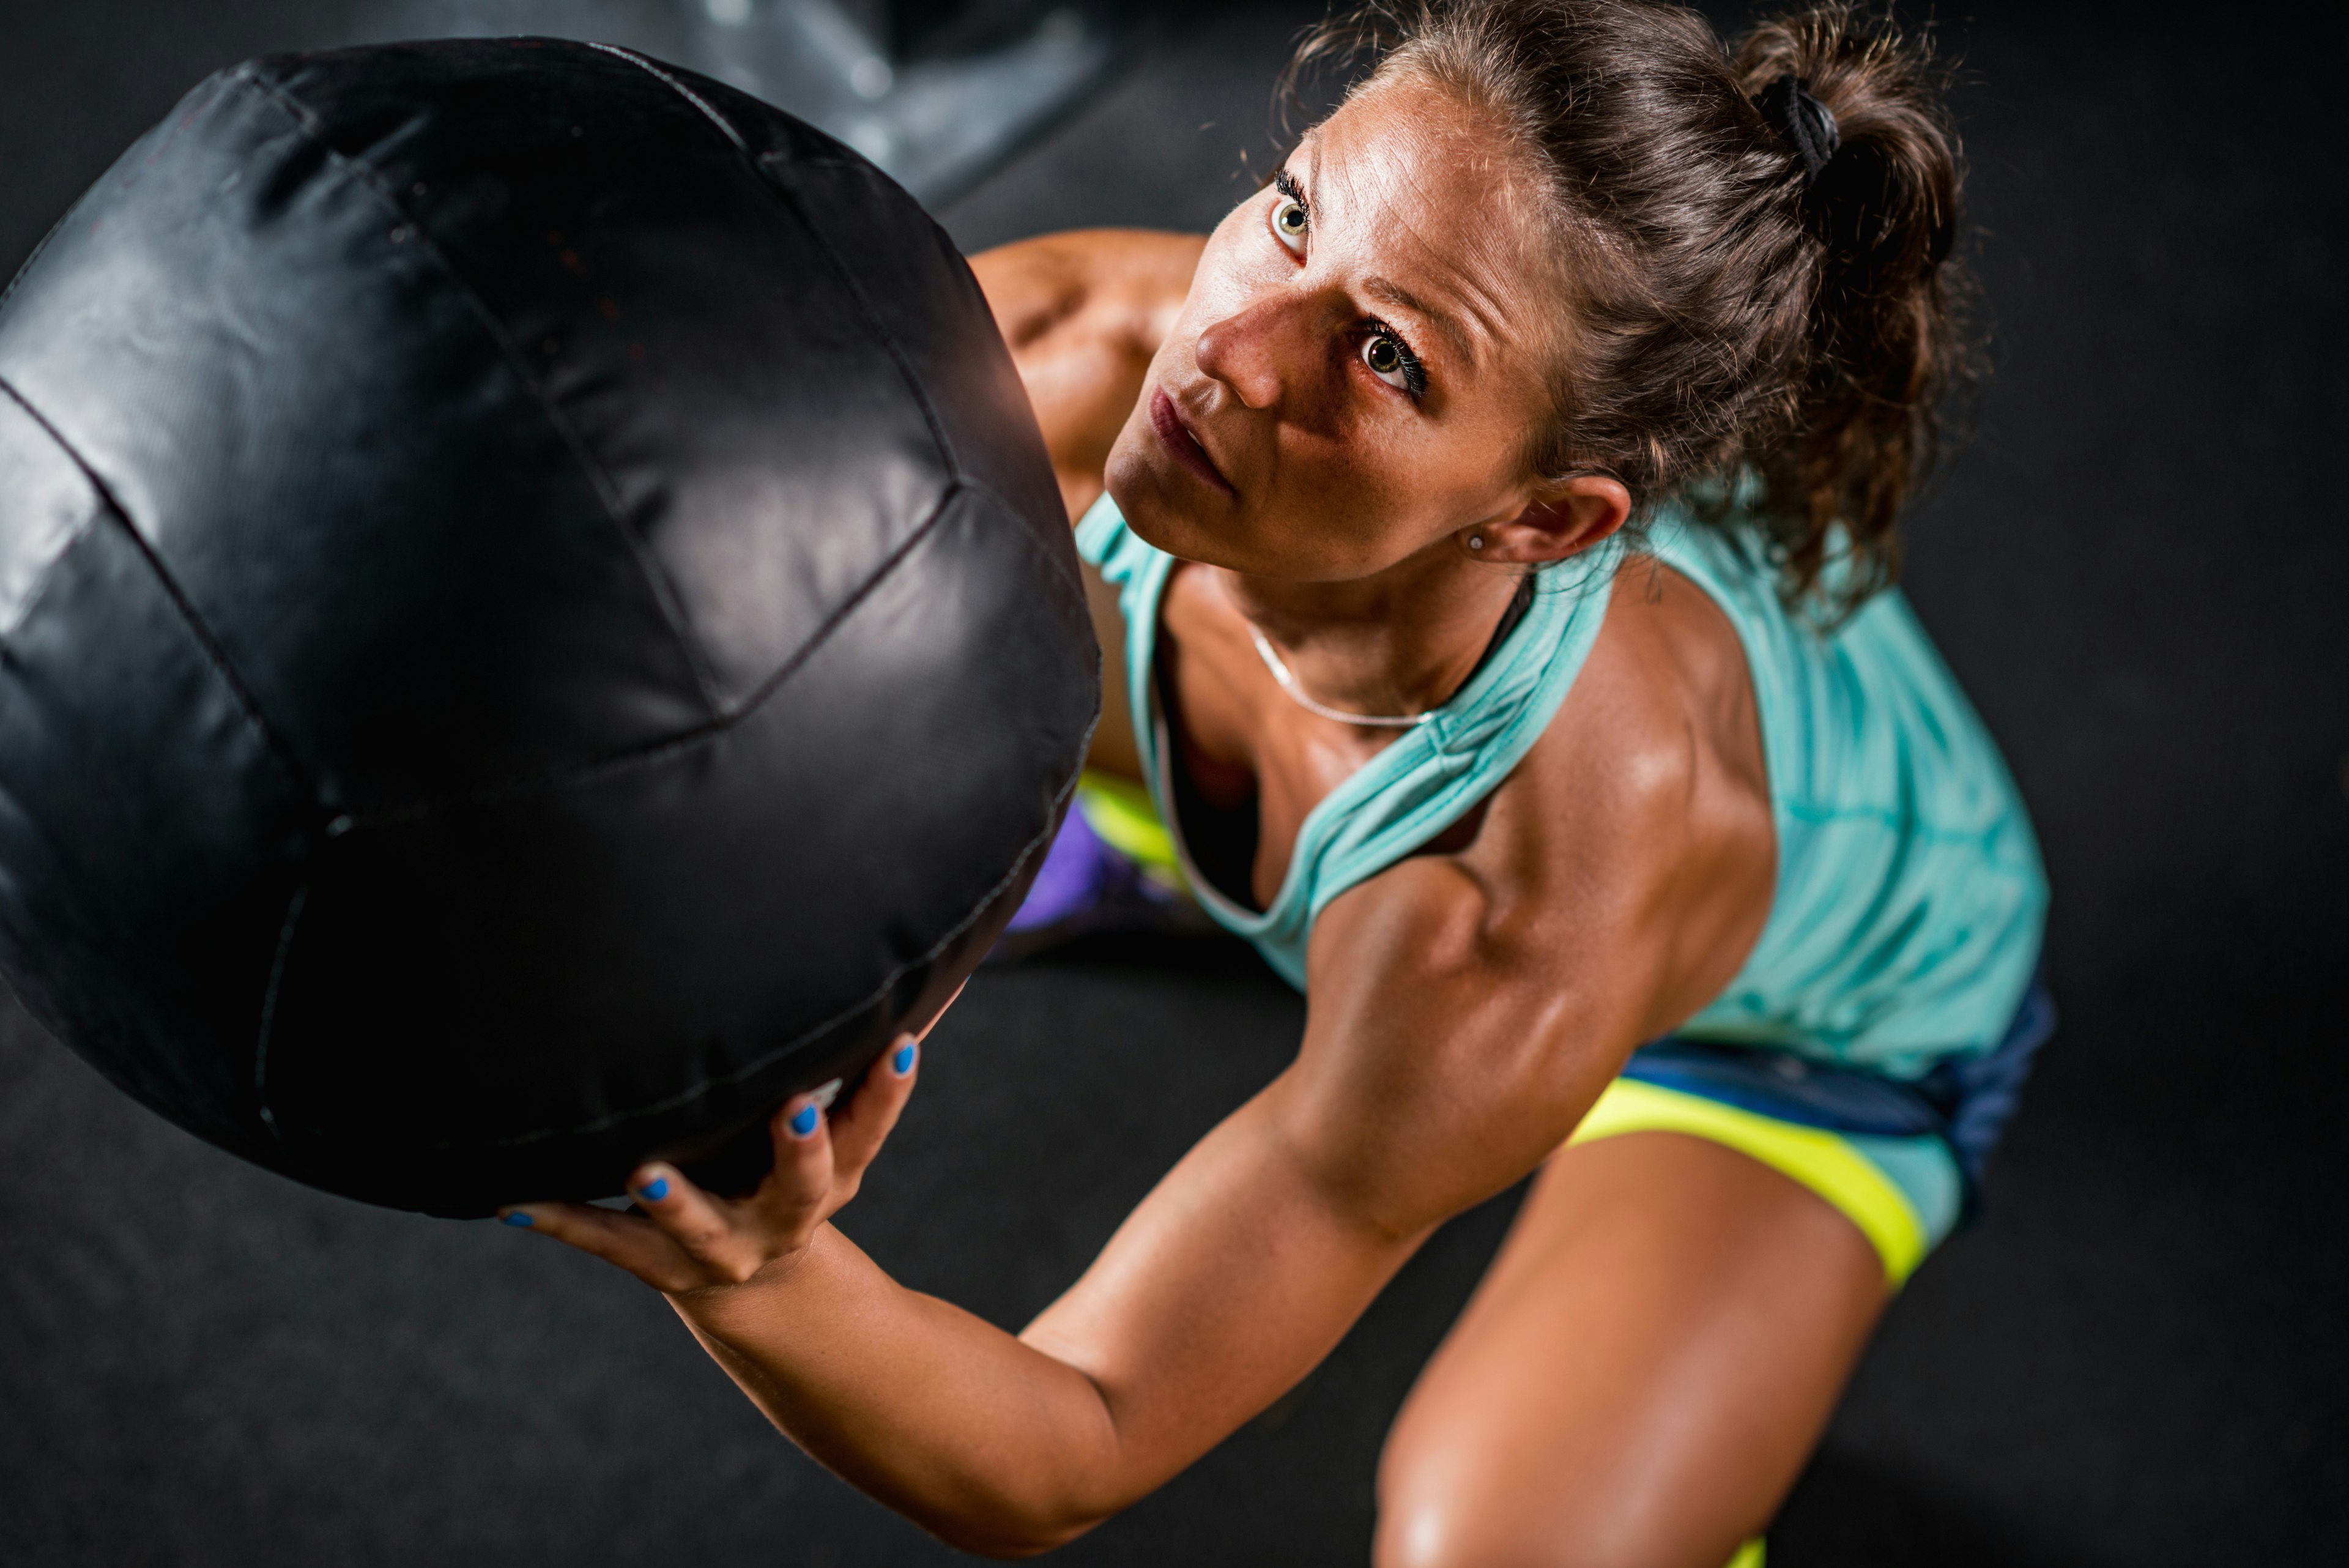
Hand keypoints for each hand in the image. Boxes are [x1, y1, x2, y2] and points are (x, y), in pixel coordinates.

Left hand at [500, 1033, 921, 1293]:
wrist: (753, 1280)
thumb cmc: (788, 1162)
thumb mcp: (838, 1127)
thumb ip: (866, 1060)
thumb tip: (947, 968)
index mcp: (834, 1175)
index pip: (873, 1128)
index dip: (889, 1091)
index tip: (900, 1045)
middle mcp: (784, 1216)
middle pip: (802, 1185)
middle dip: (800, 1149)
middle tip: (797, 1113)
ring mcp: (720, 1244)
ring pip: (699, 1225)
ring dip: (675, 1197)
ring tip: (646, 1169)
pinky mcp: (658, 1261)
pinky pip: (607, 1240)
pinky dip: (562, 1216)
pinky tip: (511, 1198)